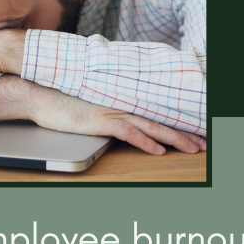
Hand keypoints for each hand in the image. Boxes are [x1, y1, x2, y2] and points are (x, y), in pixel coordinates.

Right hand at [0, 75, 204, 155]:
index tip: (192, 131)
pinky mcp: (100, 120)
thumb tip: (114, 113)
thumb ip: (105, 105)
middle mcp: (120, 104)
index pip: (153, 112)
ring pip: (151, 125)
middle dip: (184, 133)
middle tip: (203, 144)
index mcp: (119, 99)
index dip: (174, 122)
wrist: (40, 93)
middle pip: (159, 119)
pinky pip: (129, 133)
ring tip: (192, 148)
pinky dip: (145, 142)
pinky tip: (158, 150)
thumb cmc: (60, 98)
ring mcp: (111, 111)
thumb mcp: (88, 101)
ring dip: (174, 138)